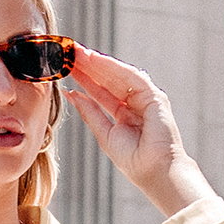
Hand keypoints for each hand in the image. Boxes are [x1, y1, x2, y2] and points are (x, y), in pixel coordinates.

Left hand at [64, 45, 215, 216]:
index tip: (67, 66)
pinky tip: (96, 61)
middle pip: (108, 80)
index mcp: (123, 115)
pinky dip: (114, 67)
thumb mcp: (105, 134)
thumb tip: (72, 94)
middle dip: (89, 66)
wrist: (155, 172)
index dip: (84, 79)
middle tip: (69, 51)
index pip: (101, 92)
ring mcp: (145, 98)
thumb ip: (90, 113)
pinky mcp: (154, 96)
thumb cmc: (134, 161)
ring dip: (98, 63)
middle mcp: (134, 103)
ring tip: (78, 53)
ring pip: (118, 75)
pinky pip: (131, 77)